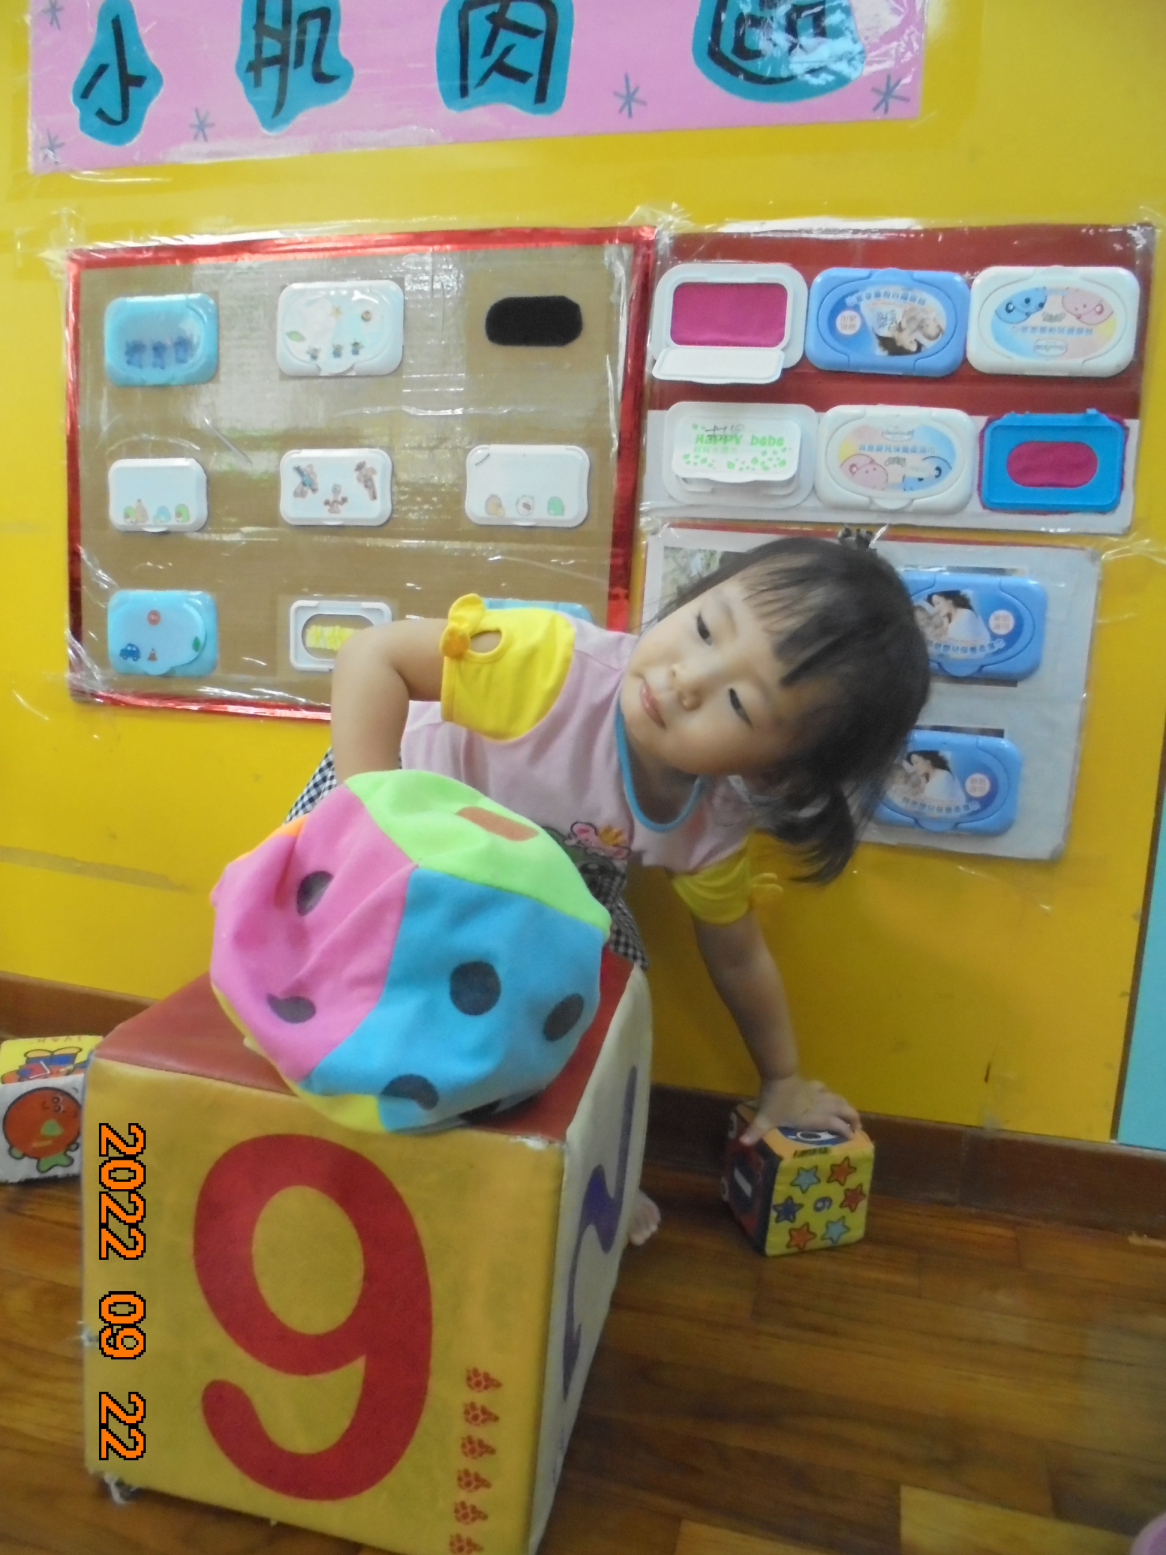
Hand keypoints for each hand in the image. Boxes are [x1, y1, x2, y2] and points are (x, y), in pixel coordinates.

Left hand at [739, 1074, 859, 1146]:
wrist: (778, 1074)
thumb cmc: (775, 1100)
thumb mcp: (765, 1119)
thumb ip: (755, 1132)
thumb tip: (741, 1144)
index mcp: (814, 1118)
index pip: (836, 1125)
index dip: (846, 1131)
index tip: (852, 1138)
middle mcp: (821, 1106)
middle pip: (844, 1110)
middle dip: (854, 1119)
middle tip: (858, 1128)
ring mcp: (818, 1094)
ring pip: (839, 1100)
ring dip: (847, 1107)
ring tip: (851, 1115)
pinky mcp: (813, 1085)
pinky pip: (826, 1090)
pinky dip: (831, 1095)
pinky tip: (830, 1096)